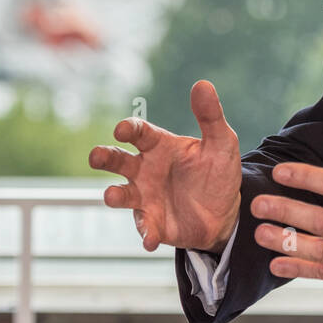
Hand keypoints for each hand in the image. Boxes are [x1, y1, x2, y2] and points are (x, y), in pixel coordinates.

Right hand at [88, 80, 241, 253]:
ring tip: (112, 196)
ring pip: (120, 194)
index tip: (123, 129)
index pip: (138, 132)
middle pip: (116, 160)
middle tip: (96, 156)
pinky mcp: (152, 224)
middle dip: (103, 156)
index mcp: (159, 146)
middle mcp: (145, 170)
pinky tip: (150, 239)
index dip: (128, 129)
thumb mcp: (222, 144)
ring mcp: (145, 197)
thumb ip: (211, 116)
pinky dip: (145, 233)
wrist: (226, 214)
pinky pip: (143, 228)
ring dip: (114, 195)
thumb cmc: (218, 173)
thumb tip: (203, 84)